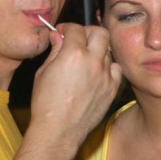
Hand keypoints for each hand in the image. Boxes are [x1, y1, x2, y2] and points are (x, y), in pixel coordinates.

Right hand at [27, 23, 121, 148]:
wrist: (59, 131)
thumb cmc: (46, 104)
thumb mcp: (44, 72)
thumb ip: (55, 50)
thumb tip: (58, 36)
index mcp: (73, 54)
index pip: (76, 28)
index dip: (67, 28)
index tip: (63, 33)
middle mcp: (93, 62)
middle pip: (100, 32)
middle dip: (88, 32)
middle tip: (79, 40)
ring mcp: (106, 76)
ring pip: (109, 51)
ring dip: (98, 50)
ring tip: (87, 59)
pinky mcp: (112, 89)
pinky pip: (116, 70)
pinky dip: (109, 68)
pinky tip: (98, 73)